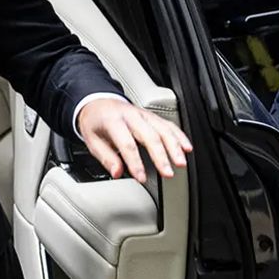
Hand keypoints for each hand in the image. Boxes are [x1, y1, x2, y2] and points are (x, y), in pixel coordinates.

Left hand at [75, 97, 193, 182]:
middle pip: (149, 135)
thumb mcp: (91, 140)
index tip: (141, 178)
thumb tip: (117, 173)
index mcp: (113, 121)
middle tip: (167, 173)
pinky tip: (187, 148)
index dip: (135, 162)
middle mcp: (131, 115)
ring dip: (174, 146)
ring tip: (181, 163)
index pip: (127, 143)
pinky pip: (168, 124)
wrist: (97, 101)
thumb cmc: (95, 123)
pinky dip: (179, 136)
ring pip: (163, 128)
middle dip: (160, 156)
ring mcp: (143, 114)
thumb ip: (106, 157)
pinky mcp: (152, 116)